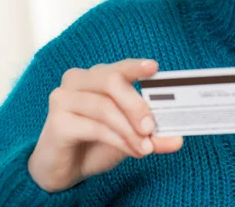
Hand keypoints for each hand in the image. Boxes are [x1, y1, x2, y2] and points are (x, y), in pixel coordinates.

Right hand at [28, 59, 182, 192]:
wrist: (63, 168)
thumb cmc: (96, 143)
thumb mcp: (129, 137)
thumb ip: (151, 135)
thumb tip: (178, 139)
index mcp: (97, 76)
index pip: (119, 67)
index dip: (136, 66)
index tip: (154, 68)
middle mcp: (78, 80)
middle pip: (112, 82)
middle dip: (136, 105)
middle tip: (152, 127)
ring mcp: (63, 98)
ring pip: (105, 108)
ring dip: (129, 130)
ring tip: (144, 148)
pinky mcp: (56, 122)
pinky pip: (94, 127)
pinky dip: (117, 140)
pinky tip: (129, 150)